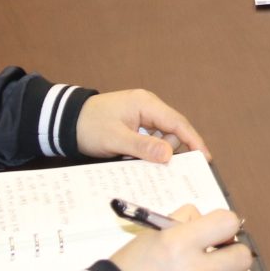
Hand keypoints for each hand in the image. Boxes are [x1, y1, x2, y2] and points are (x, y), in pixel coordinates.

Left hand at [77, 90, 208, 162]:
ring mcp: (142, 116)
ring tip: (132, 159)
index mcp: (146, 104)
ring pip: (161, 138)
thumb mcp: (115, 139)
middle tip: (155, 167)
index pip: (177, 122)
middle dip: (167, 150)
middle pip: (172, 131)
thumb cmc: (88, 126)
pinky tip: (133, 158)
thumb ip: (143, 147)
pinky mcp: (135, 125)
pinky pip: (150, 139)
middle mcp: (148, 107)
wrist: (65, 122)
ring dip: (154, 152)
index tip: (205, 157)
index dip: (193, 140)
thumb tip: (169, 155)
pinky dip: (147, 151)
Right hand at [109, 204, 253, 270]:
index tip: (218, 231)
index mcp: (179, 245)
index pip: (228, 223)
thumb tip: (208, 220)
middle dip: (231, 252)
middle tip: (217, 255)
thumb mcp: (152, 235)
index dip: (225, 224)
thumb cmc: (129, 270)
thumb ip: (184, 221)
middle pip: (242, 256)